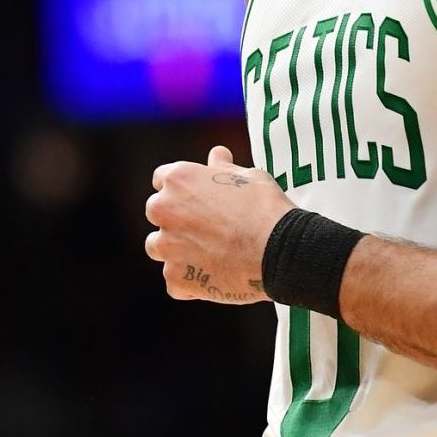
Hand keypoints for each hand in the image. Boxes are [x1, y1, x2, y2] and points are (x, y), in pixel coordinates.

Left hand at [143, 144, 294, 304]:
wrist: (279, 250)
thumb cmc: (265, 208)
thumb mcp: (248, 176)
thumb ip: (224, 167)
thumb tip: (217, 155)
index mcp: (179, 179)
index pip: (162, 179)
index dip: (181, 190)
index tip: (196, 199)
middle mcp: (164, 209)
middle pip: (157, 212)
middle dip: (175, 219)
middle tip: (206, 229)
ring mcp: (167, 246)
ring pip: (157, 247)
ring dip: (175, 250)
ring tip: (207, 254)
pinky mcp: (176, 277)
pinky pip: (174, 280)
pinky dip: (189, 282)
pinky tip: (213, 276)